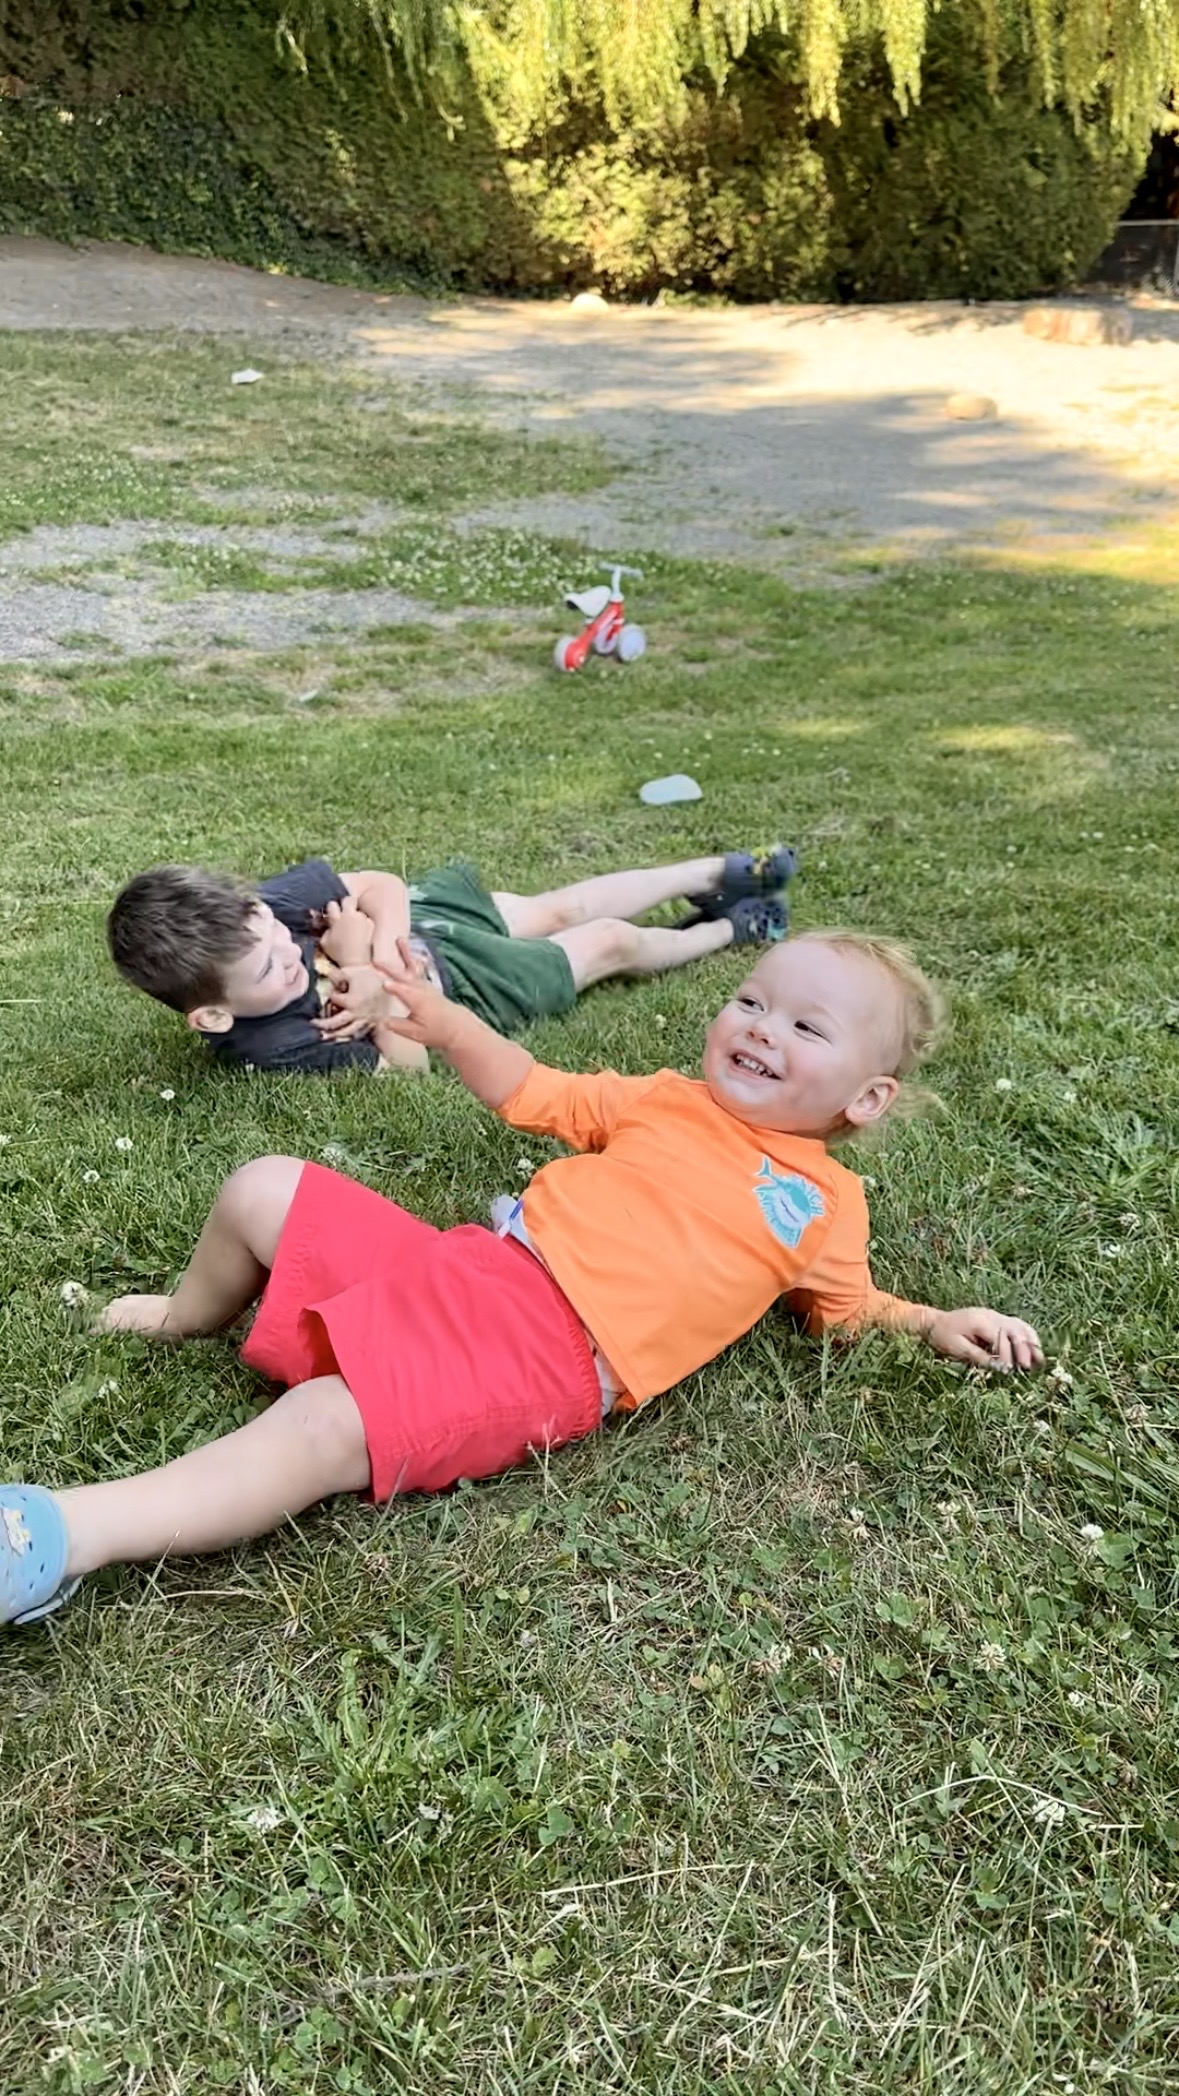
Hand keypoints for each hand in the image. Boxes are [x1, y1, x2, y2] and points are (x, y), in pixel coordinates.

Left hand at [314, 962, 400, 1040]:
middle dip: (324, 1025)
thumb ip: (335, 975)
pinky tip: (342, 1039)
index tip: (334, 991)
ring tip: (324, 1037)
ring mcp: (367, 1020)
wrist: (386, 980)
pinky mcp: (373, 1024)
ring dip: (335, 1036)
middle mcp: (359, 1014)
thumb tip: (325, 978)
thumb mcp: (349, 971)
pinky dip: (350, 1037)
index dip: (332, 995)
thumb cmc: (366, 975)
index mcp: (353, 1001)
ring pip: (348, 1033)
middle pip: (337, 1024)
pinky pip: (360, 1034)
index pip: (335, 1000)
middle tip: (313, 1025)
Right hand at [316, 895, 373, 967]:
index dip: (333, 908)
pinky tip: (363, 933)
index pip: (332, 904)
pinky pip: (367, 919)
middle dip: (348, 904)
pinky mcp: (371, 924)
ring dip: (357, 916)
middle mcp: (349, 915)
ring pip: (359, 910)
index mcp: (336, 919)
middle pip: (348, 900)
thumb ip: (326, 930)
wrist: (357, 962)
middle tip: (347, 913)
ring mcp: (362, 918)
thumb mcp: (325, 943)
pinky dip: (365, 923)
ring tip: (356, 927)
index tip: (334, 913)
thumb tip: (328, 925)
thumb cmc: (338, 954)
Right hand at [376, 941, 463, 1052]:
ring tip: (400, 939)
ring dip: (405, 954)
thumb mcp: (416, 1033)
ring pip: (413, 967)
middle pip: (404, 976)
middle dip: (390, 969)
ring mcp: (426, 986)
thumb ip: (398, 1026)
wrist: (459, 1028)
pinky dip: (413, 960)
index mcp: (417, 1000)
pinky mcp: (429, 987)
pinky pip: (418, 970)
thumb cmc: (437, 1032)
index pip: (402, 991)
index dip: (392, 987)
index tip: (382, 983)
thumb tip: (381, 1022)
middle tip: (377, 961)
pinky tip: (410, 954)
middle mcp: (421, 990)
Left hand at [924, 1306, 1042, 1370]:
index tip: (1009, 1370)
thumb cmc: (943, 1336)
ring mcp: (995, 1316)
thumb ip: (978, 1356)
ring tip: (1039, 1359)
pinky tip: (1034, 1347)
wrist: (935, 1322)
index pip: (1000, 1337)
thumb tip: (997, 1367)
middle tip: (1028, 1367)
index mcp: (980, 1321)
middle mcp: (991, 1316)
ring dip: (1030, 1342)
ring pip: (1019, 1326)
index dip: (1006, 1355)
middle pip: (1014, 1330)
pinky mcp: (997, 1320)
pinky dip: (1027, 1335)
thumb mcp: (957, 1348)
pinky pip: (1016, 1325)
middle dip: (1023, 1349)